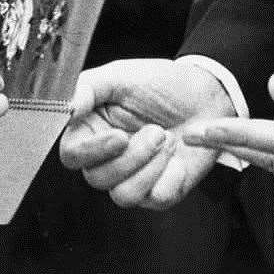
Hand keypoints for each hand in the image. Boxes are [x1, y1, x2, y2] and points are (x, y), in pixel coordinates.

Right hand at [60, 58, 234, 209]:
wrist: (207, 95)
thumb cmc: (164, 84)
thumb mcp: (122, 75)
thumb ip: (88, 87)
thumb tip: (67, 107)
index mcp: (92, 130)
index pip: (72, 155)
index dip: (92, 152)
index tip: (119, 137)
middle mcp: (108, 158)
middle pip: (97, 179)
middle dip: (132, 156)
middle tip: (157, 131)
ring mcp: (133, 178)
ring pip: (123, 195)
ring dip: (150, 166)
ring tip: (168, 139)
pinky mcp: (159, 192)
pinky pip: (154, 198)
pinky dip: (169, 175)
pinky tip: (178, 154)